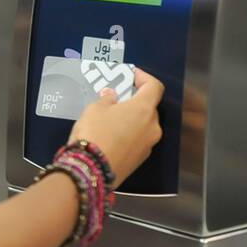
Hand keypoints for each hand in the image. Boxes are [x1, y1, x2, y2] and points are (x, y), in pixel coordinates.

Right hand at [67, 68, 163, 186]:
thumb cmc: (95, 133)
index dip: (144, 78)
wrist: (92, 170)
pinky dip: (128, 136)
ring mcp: (148, 145)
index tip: (132, 75)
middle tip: (116, 100)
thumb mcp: (95, 109)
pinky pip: (137, 141)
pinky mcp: (140, 160)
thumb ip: (107, 99)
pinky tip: (110, 137)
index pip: (154, 87)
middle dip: (134, 102)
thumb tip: (112, 96)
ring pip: (143, 126)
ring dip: (131, 120)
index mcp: (144, 109)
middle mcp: (152, 127)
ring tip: (110, 120)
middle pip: (149, 108)